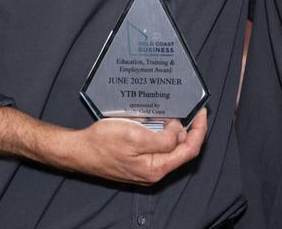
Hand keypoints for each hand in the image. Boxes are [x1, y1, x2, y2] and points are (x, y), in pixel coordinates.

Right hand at [57, 109, 207, 185]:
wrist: (78, 151)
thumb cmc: (102, 143)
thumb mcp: (136, 136)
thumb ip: (163, 139)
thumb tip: (178, 132)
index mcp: (157, 168)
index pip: (190, 150)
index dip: (199, 130)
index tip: (202, 112)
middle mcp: (154, 172)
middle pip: (181, 150)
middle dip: (186, 129)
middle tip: (184, 109)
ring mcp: (145, 169)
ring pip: (169, 148)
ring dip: (172, 130)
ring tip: (168, 114)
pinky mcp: (138, 162)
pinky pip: (156, 148)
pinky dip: (161, 134)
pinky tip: (156, 122)